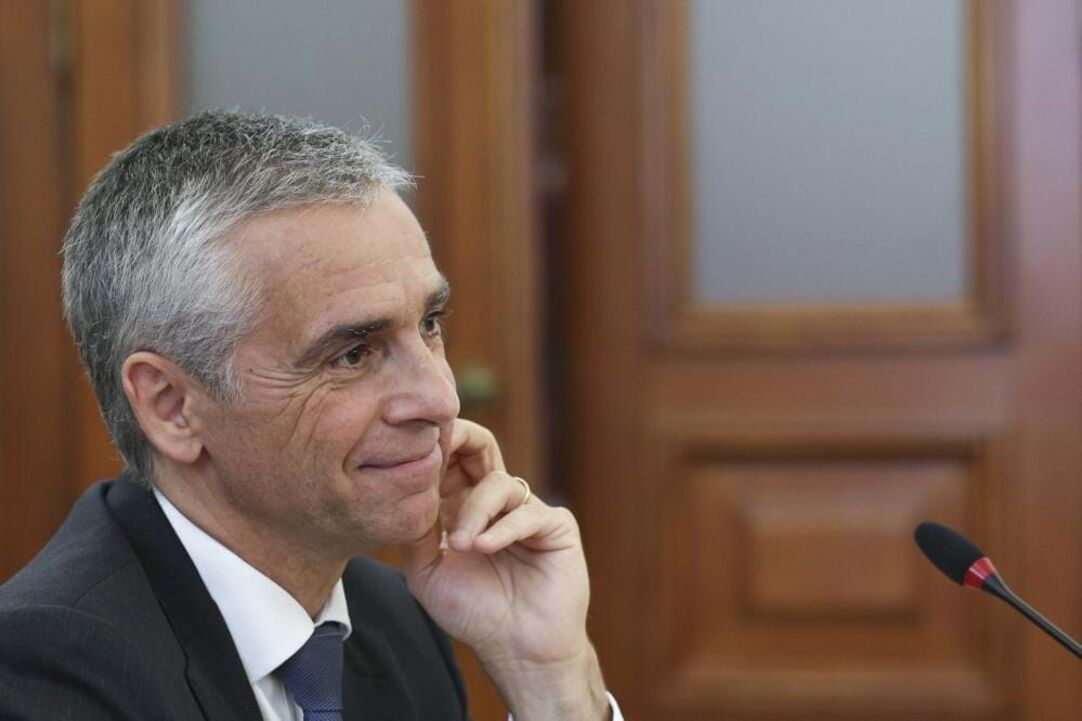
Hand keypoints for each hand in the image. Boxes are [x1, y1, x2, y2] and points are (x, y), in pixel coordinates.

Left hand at [399, 419, 608, 719]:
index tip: (411, 442)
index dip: (433, 448)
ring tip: (461, 545)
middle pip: (481, 449)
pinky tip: (483, 548)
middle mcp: (495, 502)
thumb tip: (399, 488)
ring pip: (499, 483)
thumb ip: (414, 531)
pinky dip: (502, 529)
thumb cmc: (473, 613)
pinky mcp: (555, 525)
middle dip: (459, 441)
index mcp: (463, 507)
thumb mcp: (427, 572)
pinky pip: (527, 513)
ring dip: (474, 511)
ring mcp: (526, 510)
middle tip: (436, 447)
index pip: (449, 461)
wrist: (515, 649)